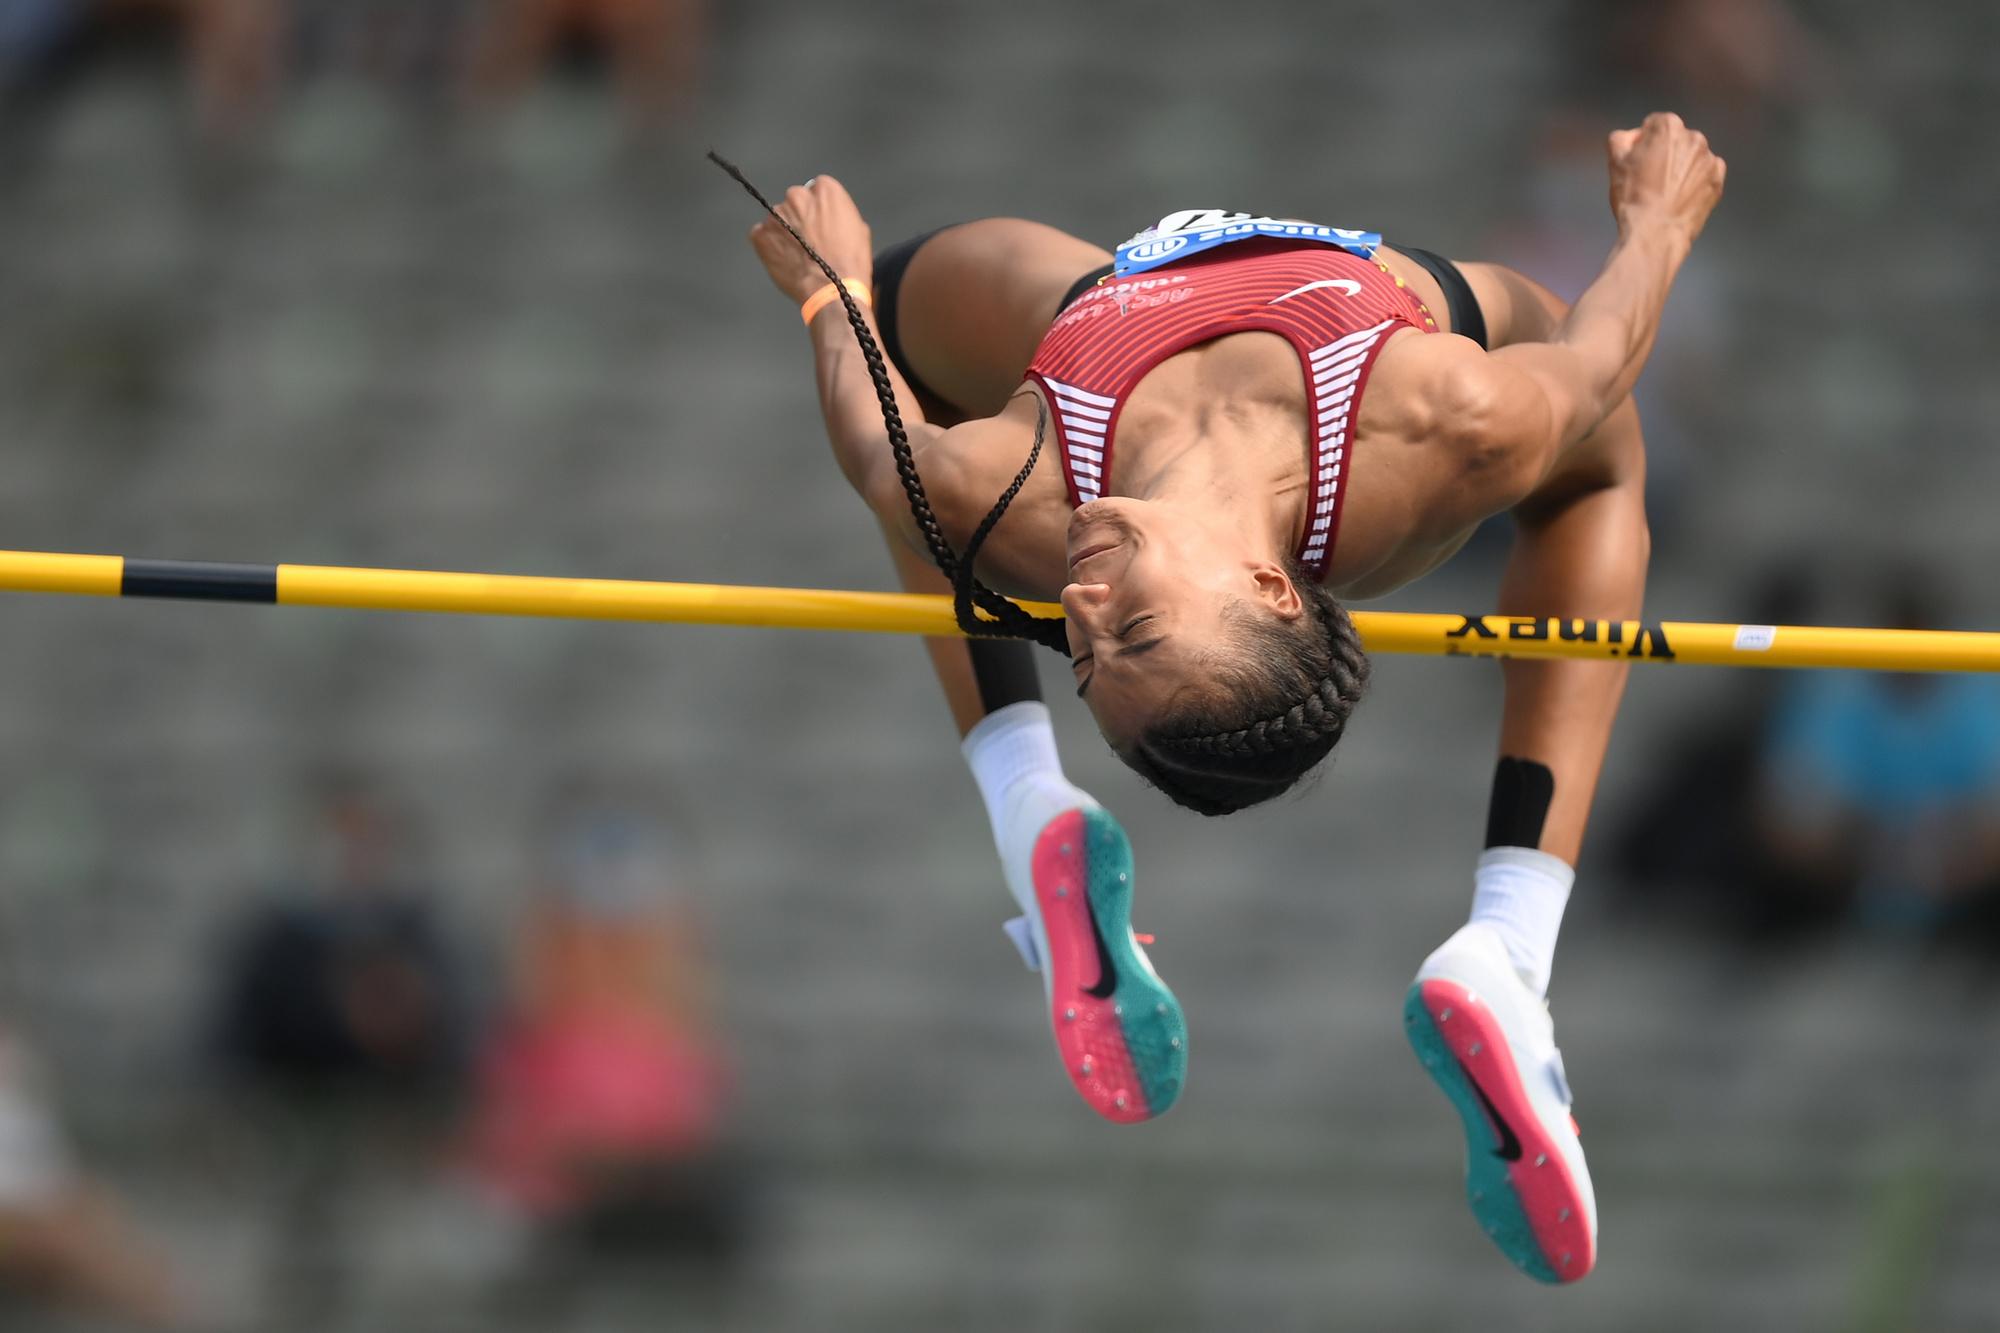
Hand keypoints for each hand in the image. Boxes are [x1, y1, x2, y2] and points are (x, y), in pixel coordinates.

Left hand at [746, 175, 875, 306]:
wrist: (833, 291)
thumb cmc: (850, 263)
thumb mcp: (859, 229)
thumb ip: (839, 213)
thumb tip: (828, 215)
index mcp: (825, 190)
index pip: (817, 189)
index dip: (820, 209)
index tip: (821, 223)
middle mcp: (797, 195)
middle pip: (795, 200)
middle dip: (800, 217)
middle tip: (809, 240)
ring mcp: (776, 215)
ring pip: (778, 218)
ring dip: (785, 231)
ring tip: (798, 256)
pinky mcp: (760, 235)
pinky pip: (762, 235)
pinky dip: (770, 245)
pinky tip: (785, 260)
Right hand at [1605, 112, 1726, 246]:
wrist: (1656, 233)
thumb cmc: (1633, 197)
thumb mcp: (1615, 163)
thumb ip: (1620, 138)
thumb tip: (1630, 137)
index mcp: (1668, 127)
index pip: (1653, 124)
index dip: (1642, 142)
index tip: (1637, 162)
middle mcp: (1694, 137)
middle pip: (1675, 139)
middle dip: (1664, 152)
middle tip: (1650, 179)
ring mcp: (1709, 158)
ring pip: (1691, 156)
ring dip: (1680, 166)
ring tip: (1666, 192)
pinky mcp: (1718, 179)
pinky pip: (1706, 173)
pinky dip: (1695, 180)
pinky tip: (1680, 197)